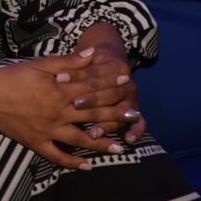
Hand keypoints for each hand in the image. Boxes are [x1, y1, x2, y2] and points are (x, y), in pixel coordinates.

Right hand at [0, 50, 128, 170]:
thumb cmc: (12, 76)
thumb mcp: (41, 64)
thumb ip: (69, 62)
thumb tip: (93, 54)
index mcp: (60, 92)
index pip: (92, 89)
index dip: (111, 85)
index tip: (127, 82)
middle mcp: (58, 113)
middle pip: (92, 115)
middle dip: (115, 115)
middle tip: (133, 117)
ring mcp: (48, 130)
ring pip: (79, 139)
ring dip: (100, 144)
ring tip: (119, 148)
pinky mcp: (36, 142)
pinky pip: (57, 155)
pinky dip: (72, 162)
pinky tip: (87, 166)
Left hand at [68, 25, 147, 144]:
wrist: (110, 60)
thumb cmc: (91, 62)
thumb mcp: (82, 61)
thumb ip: (73, 68)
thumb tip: (60, 77)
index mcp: (115, 67)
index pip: (96, 74)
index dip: (78, 76)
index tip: (61, 81)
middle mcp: (127, 83)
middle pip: (110, 94)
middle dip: (93, 100)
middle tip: (76, 105)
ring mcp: (132, 99)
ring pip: (122, 111)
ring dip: (109, 123)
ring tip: (93, 133)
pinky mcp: (135, 113)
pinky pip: (140, 124)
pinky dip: (136, 131)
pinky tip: (128, 140)